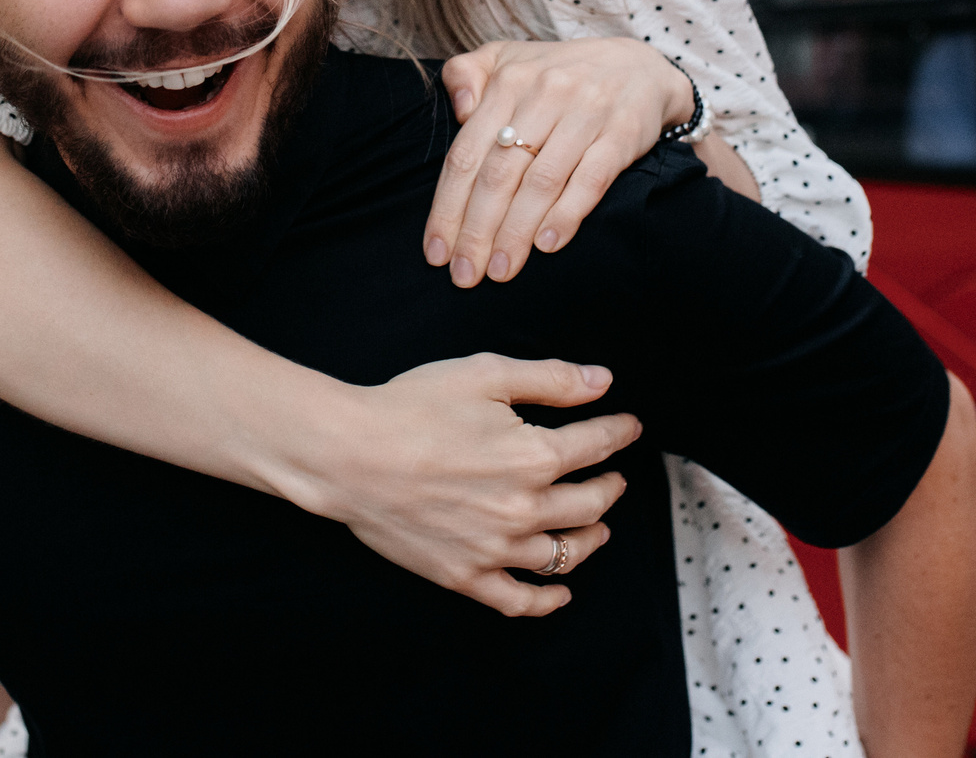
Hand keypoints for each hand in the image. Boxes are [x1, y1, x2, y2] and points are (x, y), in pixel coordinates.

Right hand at [291, 354, 640, 616]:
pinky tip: (561, 593)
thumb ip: (549, 379)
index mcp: (533, 456)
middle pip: (591, 504)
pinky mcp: (464, 576)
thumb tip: (601, 382)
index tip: (627, 426)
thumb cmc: (409, 408)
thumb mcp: (484, 375)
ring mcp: (495, 549)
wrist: (348, 455)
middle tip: (615, 477)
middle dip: (611, 486)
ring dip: (592, 537)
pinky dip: (548, 601)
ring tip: (598, 526)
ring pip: (566, 553)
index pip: (596, 446)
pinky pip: (519, 601)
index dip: (618, 433)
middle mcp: (523, 509)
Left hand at [428, 38, 695, 285]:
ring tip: (501, 270)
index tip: (436, 251)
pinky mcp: (621, 135)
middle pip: (499, 174)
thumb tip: (459, 109)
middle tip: (466, 275)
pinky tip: (546, 245)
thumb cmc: (557, 73)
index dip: (447, 207)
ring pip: (541, 181)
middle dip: (477, 230)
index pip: (467, 153)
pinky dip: (566, 214)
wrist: (639, 67)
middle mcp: (544, 95)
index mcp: (509, 81)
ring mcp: (585, 115)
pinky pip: (590, 180)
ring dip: (517, 232)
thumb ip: (467, 73)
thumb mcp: (506, 58)